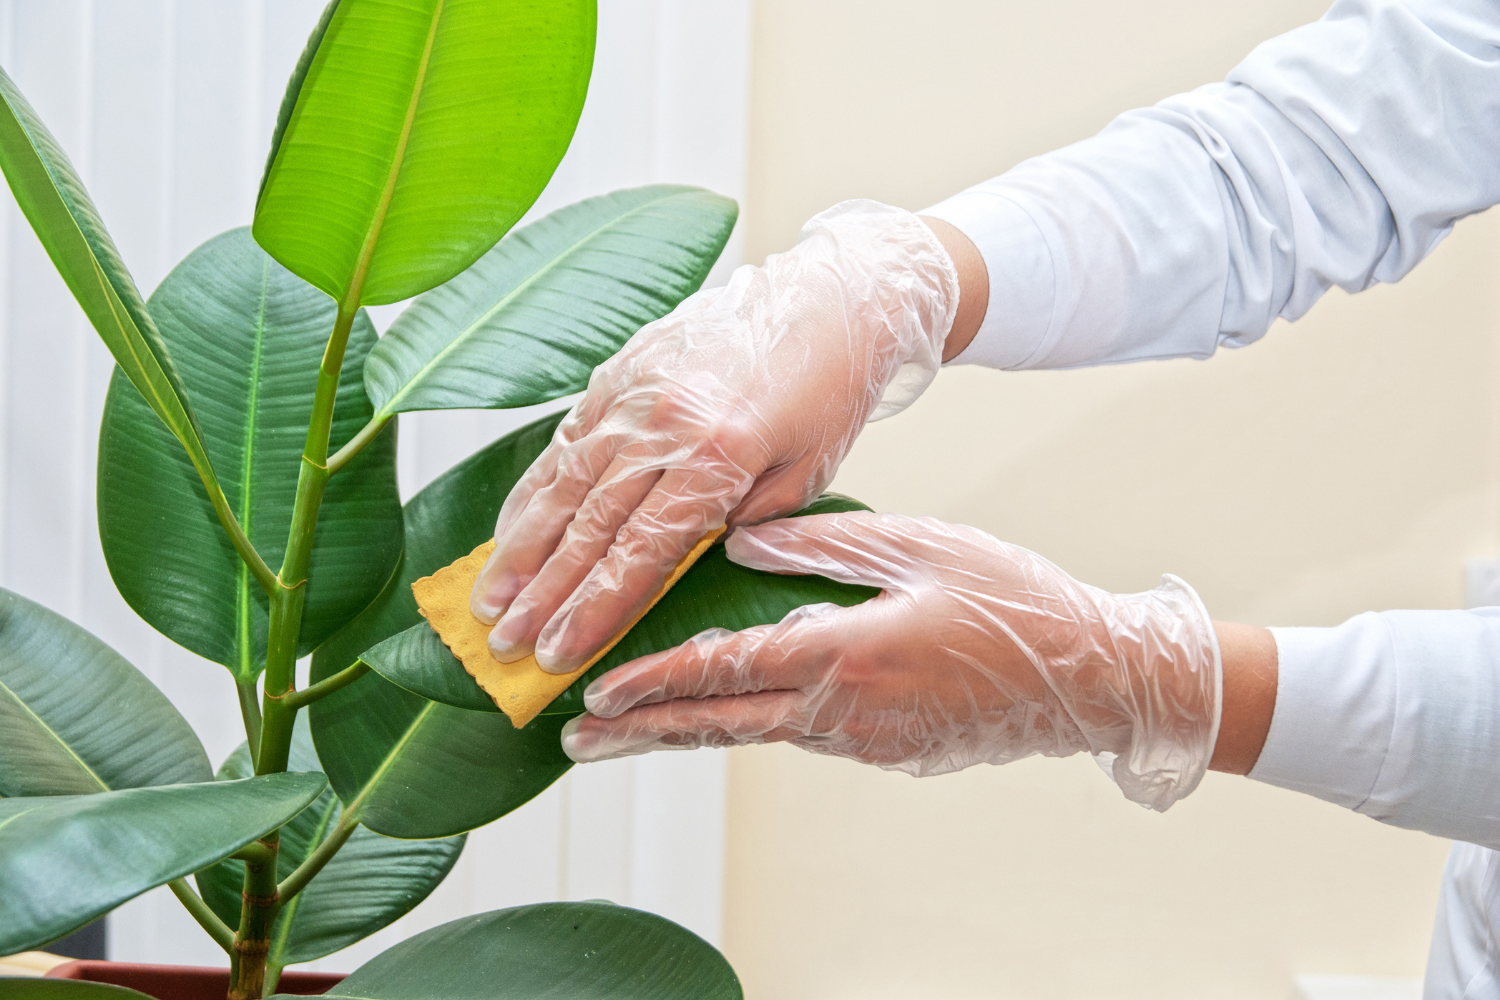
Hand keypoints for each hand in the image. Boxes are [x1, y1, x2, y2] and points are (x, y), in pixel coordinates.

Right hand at [469, 201, 960, 672]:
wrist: (829, 294)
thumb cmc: (830, 389)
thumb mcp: (808, 470)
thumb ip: (743, 520)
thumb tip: (682, 558)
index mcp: (720, 452)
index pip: (642, 550)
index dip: (594, 607)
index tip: (556, 652)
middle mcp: (665, 422)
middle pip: (591, 524)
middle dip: (544, 592)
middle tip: (503, 642)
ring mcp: (634, 392)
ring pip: (564, 483)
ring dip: (521, 547)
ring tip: (487, 599)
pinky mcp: (620, 370)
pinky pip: (565, 439)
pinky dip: (533, 489)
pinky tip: (508, 529)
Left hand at [561, 511, 1222, 810]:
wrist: (1091, 676)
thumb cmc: (1011, 601)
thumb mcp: (918, 546)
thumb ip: (821, 547)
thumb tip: (738, 545)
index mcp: (844, 654)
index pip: (724, 671)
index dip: (652, 682)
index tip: (596, 694)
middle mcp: (842, 710)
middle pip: (719, 725)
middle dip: (642, 732)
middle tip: (577, 740)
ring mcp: (863, 741)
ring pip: (754, 734)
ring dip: (688, 731)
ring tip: (631, 732)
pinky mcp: (883, 751)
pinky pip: (801, 734)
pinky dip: (751, 725)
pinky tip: (727, 713)